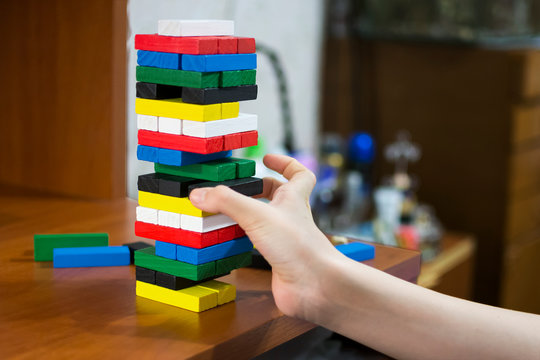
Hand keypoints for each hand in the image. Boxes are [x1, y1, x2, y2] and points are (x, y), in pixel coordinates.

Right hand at [189, 154, 339, 318]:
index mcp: (293, 199)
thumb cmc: (298, 246)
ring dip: (246, 216)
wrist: (315, 286)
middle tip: (236, 187)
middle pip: (278, 196)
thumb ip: (226, 202)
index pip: (299, 173)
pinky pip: (257, 246)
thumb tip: (198, 194)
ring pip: (265, 221)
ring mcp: (285, 239)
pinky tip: (226, 242)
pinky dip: (242, 242)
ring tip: (221, 212)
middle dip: (258, 189)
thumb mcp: (257, 215)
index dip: (285, 162)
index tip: (266, 158)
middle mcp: (290, 217)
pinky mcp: (277, 260)